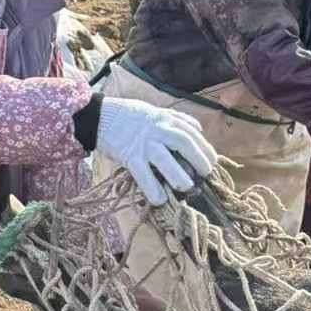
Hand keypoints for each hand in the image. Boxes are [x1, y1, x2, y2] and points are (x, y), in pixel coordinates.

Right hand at [95, 98, 217, 205]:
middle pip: (184, 143)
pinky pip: (142, 175)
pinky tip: (160, 200)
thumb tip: (197, 129)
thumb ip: (176, 119)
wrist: (98, 115)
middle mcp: (157, 129)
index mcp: (165, 119)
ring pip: (165, 159)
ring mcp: (143, 144)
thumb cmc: (130, 115)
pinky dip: (152, 188)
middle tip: (205, 174)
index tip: (213, 162)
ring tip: (187, 187)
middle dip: (199, 160)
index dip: (205, 148)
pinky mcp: (129, 156)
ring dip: (178, 176)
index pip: (192, 133)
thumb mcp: (155, 111)